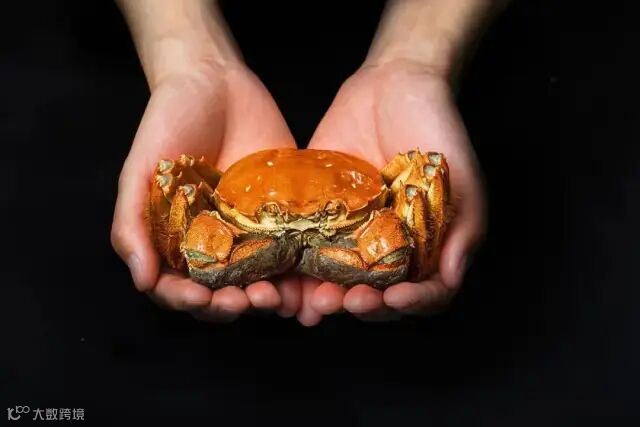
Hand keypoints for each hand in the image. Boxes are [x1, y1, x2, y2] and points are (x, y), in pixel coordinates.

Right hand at [111, 61, 301, 321]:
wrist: (214, 81)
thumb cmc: (167, 123)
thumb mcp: (140, 171)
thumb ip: (133, 223)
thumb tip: (141, 280)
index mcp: (176, 241)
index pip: (178, 289)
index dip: (187, 301)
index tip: (200, 297)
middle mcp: (213, 244)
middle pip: (221, 293)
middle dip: (230, 305)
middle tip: (245, 301)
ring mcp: (251, 232)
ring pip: (260, 280)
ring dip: (268, 298)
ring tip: (277, 297)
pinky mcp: (284, 215)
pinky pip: (293, 251)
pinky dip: (299, 273)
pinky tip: (307, 280)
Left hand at [296, 59, 486, 324]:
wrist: (394, 85)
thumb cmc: (438, 131)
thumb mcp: (460, 179)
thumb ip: (460, 229)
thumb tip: (449, 277)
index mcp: (426, 247)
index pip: (422, 293)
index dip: (410, 303)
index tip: (393, 298)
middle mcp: (389, 247)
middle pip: (377, 295)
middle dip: (363, 304)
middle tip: (346, 302)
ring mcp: (353, 233)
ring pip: (339, 280)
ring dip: (327, 297)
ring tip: (315, 300)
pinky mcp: (320, 215)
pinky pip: (307, 248)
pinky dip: (297, 271)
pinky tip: (287, 279)